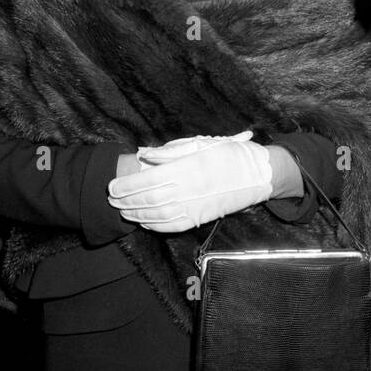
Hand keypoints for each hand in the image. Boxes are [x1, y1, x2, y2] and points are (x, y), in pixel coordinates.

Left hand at [108, 131, 272, 231]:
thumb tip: (145, 155)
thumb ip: (171, 151)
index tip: (112, 185)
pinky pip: (173, 226)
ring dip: (136, 214)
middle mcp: (190, 191)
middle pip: (148, 200)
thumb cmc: (231, 154)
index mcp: (188, 169)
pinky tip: (144, 221)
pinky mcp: (201, 218)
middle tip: (111, 199)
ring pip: (158, 216)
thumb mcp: (202, 144)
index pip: (148, 180)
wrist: (259, 175)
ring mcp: (195, 208)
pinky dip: (154, 225)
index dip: (127, 185)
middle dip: (126, 201)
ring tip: (122, 210)